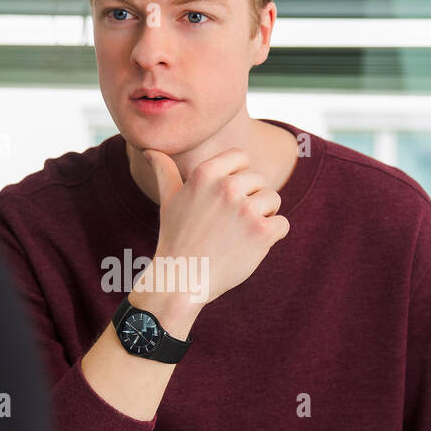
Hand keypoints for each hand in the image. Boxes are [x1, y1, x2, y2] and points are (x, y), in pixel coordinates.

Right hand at [145, 147, 289, 307]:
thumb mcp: (168, 200)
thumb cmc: (176, 239)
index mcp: (205, 173)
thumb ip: (164, 171)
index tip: (225, 199)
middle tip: (226, 225)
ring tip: (237, 235)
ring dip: (262, 217)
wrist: (182, 280)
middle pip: (259, 180)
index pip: (241, 157)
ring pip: (273, 200)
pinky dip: (272, 236)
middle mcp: (227, 187)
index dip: (238, 177)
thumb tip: (148, 149)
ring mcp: (246, 210)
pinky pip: (282, 224)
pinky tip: (248, 246)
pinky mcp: (262, 232)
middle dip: (250, 200)